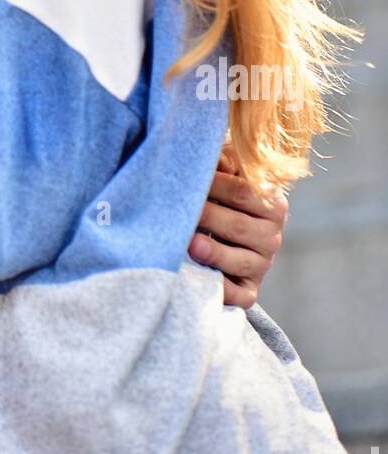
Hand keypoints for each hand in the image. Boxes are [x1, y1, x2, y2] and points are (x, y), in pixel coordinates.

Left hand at [188, 149, 288, 308]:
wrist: (229, 234)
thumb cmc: (224, 194)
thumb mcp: (229, 173)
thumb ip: (225, 162)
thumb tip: (214, 158)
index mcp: (272, 203)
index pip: (244, 192)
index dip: (215, 185)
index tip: (187, 179)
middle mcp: (272, 235)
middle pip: (238, 226)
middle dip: (207, 218)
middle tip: (180, 210)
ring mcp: (262, 264)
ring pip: (240, 261)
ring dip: (214, 253)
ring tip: (191, 245)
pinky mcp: (250, 290)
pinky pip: (240, 295)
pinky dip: (222, 289)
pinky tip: (202, 280)